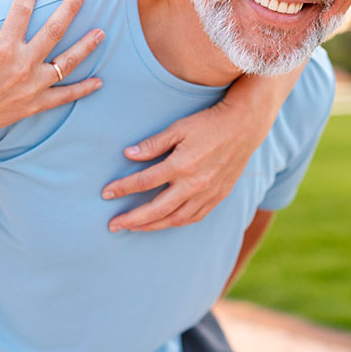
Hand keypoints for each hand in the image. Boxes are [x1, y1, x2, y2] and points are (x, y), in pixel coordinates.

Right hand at [0, 0, 104, 138]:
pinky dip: (83, 90)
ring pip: (67, 62)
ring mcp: (32, 85)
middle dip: (69, 10)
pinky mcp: (35, 104)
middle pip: (53, 31)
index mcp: (3, 47)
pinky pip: (65, 96)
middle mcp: (23, 64)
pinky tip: (99, 81)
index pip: (21, 13)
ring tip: (100, 32)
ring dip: (86, 46)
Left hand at [102, 99, 264, 231]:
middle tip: (112, 225)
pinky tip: (165, 222)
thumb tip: (128, 155)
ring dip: (152, 226)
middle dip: (132, 219)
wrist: (245, 126)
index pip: (144, 182)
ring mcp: (208, 193)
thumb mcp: (178, 127)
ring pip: (175, 219)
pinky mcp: (218, 196)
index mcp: (181, 165)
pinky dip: (176, 222)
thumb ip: (153, 144)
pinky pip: (194, 217)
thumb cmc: (209, 123)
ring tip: (134, 228)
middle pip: (157, 209)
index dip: (122, 188)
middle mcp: (194, 184)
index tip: (106, 193)